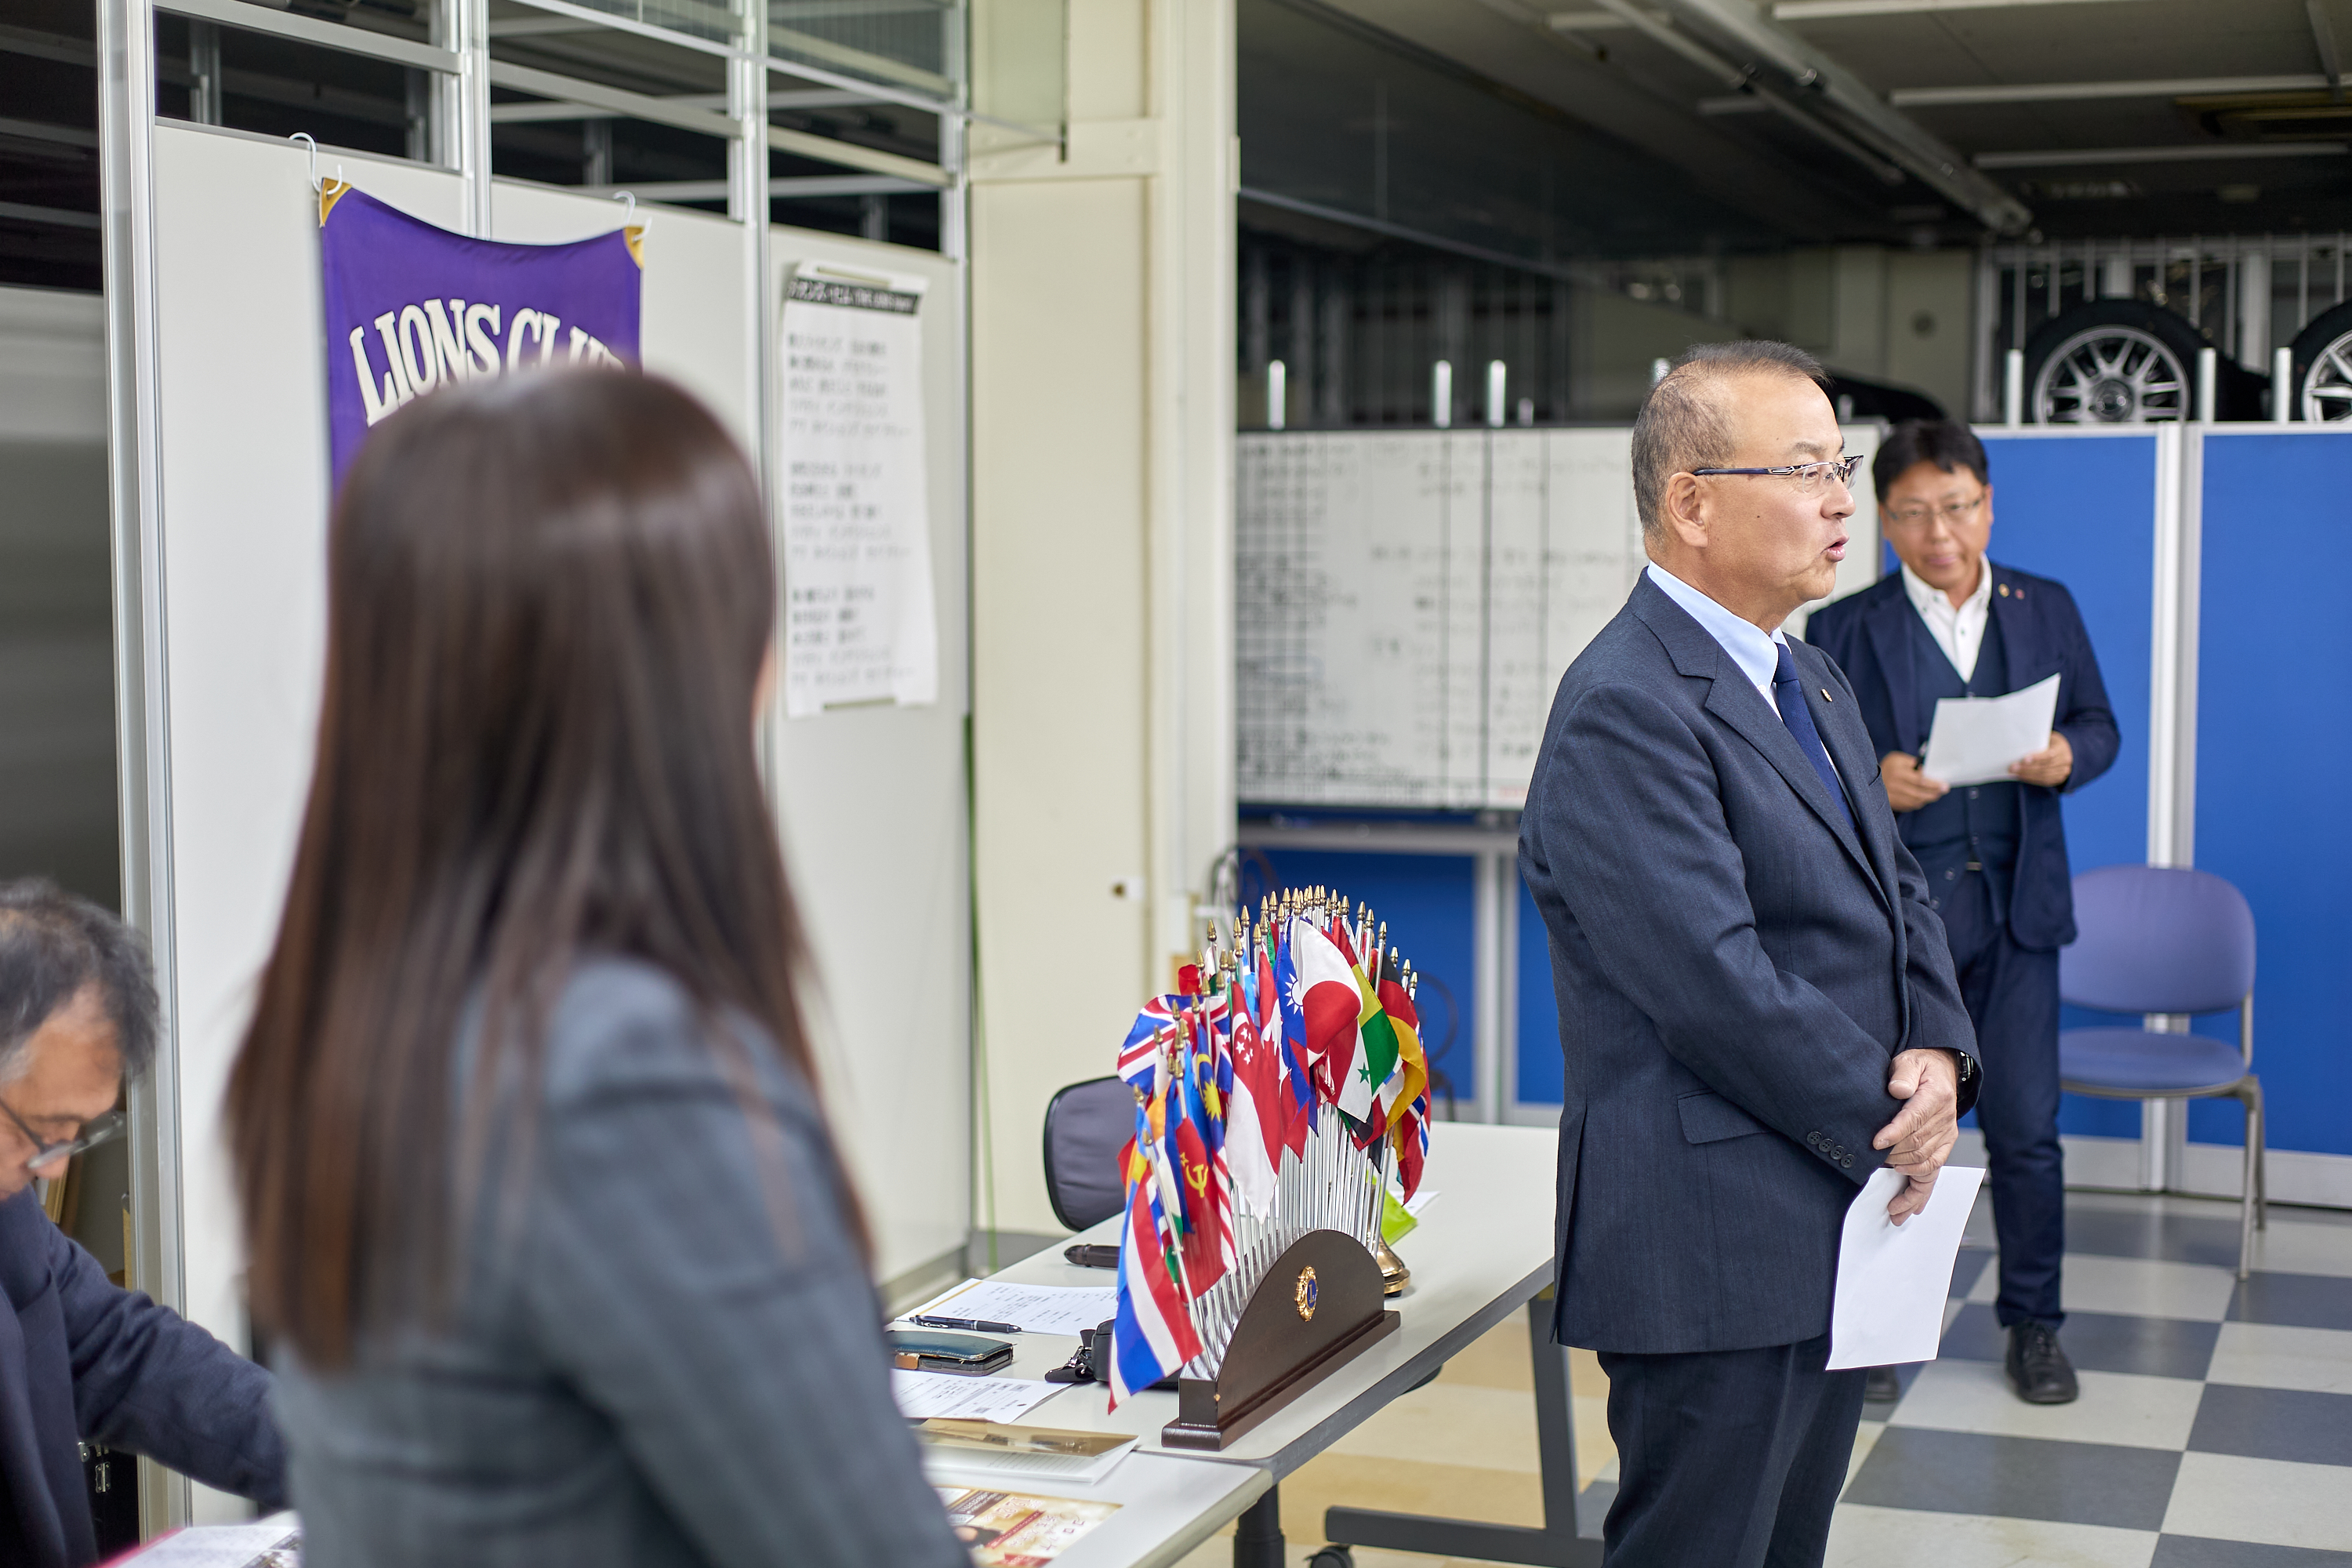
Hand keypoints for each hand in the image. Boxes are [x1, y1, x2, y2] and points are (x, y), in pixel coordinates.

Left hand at [1875, 1049, 1959, 1224]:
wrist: (1941, 1071)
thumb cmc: (1920, 1068)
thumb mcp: (1909, 1062)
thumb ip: (1903, 1075)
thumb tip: (1897, 1090)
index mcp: (1936, 1097)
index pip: (1913, 1119)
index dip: (1894, 1133)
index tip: (1875, 1144)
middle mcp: (1944, 1119)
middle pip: (1918, 1144)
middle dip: (1894, 1157)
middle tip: (1871, 1165)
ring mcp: (1946, 1135)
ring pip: (1926, 1163)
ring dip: (1906, 1180)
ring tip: (1890, 1200)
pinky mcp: (1944, 1145)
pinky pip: (1934, 1171)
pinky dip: (1921, 1190)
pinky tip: (1909, 1206)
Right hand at [1881, 752, 1947, 812]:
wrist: (1868, 777)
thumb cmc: (1889, 766)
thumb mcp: (1898, 759)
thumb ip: (1913, 763)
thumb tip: (1928, 772)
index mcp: (1897, 772)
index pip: (1920, 780)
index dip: (1934, 783)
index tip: (1944, 784)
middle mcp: (1893, 785)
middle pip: (1919, 792)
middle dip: (1934, 792)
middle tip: (1944, 790)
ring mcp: (1891, 796)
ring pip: (1915, 801)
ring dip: (1928, 798)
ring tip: (1936, 794)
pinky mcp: (1891, 803)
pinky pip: (1909, 806)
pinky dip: (1919, 803)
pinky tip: (1924, 798)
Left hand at [2009, 731, 2073, 786]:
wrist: (2065, 750)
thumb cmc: (2050, 742)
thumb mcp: (2047, 738)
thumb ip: (2037, 741)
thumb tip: (2017, 744)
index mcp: (2062, 749)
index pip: (2050, 755)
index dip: (2037, 758)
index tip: (2024, 759)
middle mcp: (2065, 761)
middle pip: (2044, 767)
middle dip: (2027, 768)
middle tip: (2012, 768)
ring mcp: (2063, 771)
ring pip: (2044, 775)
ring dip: (2027, 775)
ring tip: (2014, 773)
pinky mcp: (2059, 778)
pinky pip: (2044, 781)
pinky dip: (2032, 779)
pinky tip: (2022, 777)